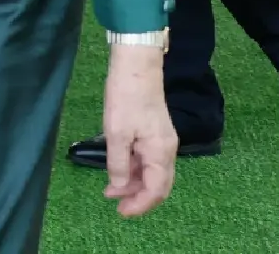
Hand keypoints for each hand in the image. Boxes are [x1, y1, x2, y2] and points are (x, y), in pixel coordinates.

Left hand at [101, 44, 175, 217]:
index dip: (139, 204)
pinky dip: (135, 168)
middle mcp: (167, 150)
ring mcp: (162, 140)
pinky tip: (119, 168)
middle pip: (157, 184)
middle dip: (138, 197)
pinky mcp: (155, 132)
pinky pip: (148, 159)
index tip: (121, 212)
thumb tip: (118, 187)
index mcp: (161, 153)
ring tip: (111, 188)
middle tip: (115, 203)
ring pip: (152, 172)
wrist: (136, 66)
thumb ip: (118, 164)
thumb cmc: (126, 98)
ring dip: (134, 182)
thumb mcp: (116, 133)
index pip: (155, 190)